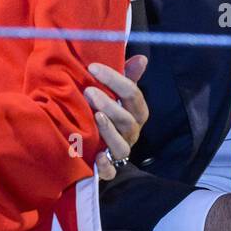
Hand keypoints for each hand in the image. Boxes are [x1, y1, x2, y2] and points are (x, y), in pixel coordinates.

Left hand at [84, 56, 148, 180]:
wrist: (97, 144)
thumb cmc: (108, 110)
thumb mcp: (117, 92)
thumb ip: (127, 76)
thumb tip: (142, 59)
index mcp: (136, 112)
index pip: (133, 94)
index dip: (115, 80)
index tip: (93, 67)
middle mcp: (132, 132)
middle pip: (127, 120)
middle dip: (109, 104)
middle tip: (88, 91)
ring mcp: (121, 151)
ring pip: (122, 146)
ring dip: (109, 131)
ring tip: (95, 116)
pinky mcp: (110, 168)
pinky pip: (111, 171)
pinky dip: (105, 165)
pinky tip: (96, 155)